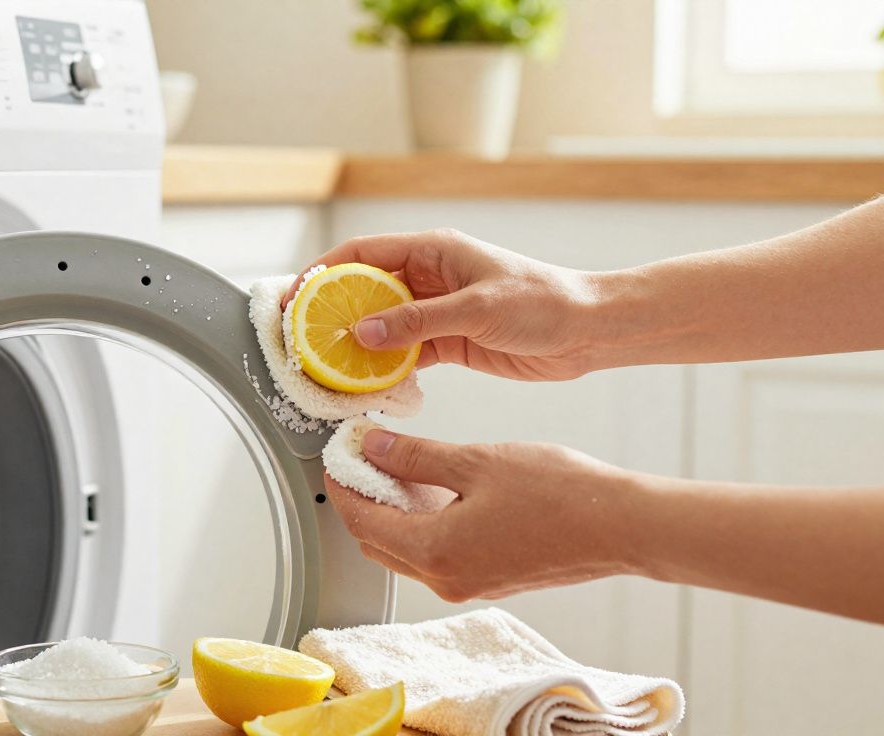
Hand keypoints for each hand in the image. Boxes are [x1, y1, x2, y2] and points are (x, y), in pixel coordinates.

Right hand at [282, 229, 604, 379]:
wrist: (588, 331)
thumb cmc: (545, 302)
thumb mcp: (476, 309)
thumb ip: (417, 322)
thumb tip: (363, 333)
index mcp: (432, 250)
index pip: (361, 254)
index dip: (322, 273)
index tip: (295, 298)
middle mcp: (428, 277)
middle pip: (363, 291)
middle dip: (330, 314)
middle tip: (301, 341)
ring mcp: (436, 311)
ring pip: (380, 327)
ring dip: (355, 346)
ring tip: (326, 369)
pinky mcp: (447, 342)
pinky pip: (403, 354)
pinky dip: (383, 369)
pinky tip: (366, 386)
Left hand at [325, 429, 641, 601]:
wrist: (621, 526)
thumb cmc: (560, 493)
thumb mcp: (476, 462)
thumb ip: (415, 457)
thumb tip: (372, 447)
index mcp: (435, 551)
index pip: (361, 520)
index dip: (342, 484)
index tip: (338, 453)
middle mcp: (445, 579)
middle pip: (377, 541)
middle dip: (361, 499)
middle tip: (362, 456)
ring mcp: (467, 584)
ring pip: (405, 550)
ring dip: (392, 512)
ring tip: (396, 464)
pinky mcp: (487, 578)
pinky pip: (435, 554)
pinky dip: (421, 523)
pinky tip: (432, 488)